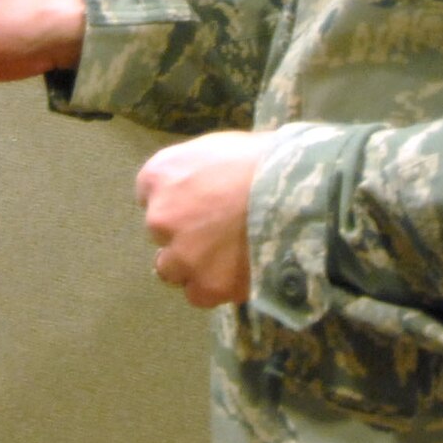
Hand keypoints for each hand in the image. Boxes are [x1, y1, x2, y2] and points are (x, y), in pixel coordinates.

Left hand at [135, 131, 271, 308]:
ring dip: (191, 264)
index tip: (199, 200)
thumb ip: (193, 172)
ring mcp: (181, 255)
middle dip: (181, 232)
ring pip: (171, 269)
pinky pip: (199, 294)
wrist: (294, 194)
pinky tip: (236, 272)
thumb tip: (195, 187)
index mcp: (159, 175)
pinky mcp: (207, 285)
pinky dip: (213, 286)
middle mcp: (159, 217)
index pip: (149, 194)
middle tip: (216, 227)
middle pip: (159, 233)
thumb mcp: (215, 149)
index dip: (177, 199)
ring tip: (225, 255)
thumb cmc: (260, 160)